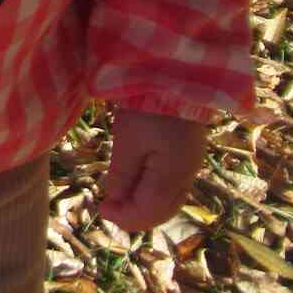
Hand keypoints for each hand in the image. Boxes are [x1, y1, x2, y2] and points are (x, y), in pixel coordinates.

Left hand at [98, 108, 207, 231]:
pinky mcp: (189, 155)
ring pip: (169, 200)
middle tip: (109, 208)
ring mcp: (191, 165)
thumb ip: (122, 175)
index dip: (124, 217)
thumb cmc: (146, 107)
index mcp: (174, 174)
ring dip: (145, 205)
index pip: (149, 210)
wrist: (172, 76)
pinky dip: (154, 193)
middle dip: (135, 215)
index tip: (101, 209)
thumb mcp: (128, 140)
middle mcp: (188, 174)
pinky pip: (172, 186)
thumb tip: (115, 202)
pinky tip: (136, 186)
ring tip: (119, 199)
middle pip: (163, 210)